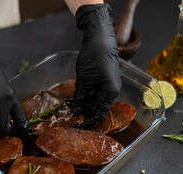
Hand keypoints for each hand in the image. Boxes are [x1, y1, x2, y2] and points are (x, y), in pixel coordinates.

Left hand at [73, 3, 120, 126]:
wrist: (100, 39)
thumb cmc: (94, 58)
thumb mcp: (83, 80)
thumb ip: (81, 96)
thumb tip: (77, 108)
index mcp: (110, 93)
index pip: (100, 113)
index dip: (89, 120)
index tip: (78, 124)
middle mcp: (112, 90)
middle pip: (98, 107)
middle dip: (85, 111)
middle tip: (72, 114)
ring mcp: (109, 84)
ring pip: (95, 98)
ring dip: (84, 102)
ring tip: (71, 105)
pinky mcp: (104, 78)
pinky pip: (95, 90)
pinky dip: (86, 94)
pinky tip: (76, 95)